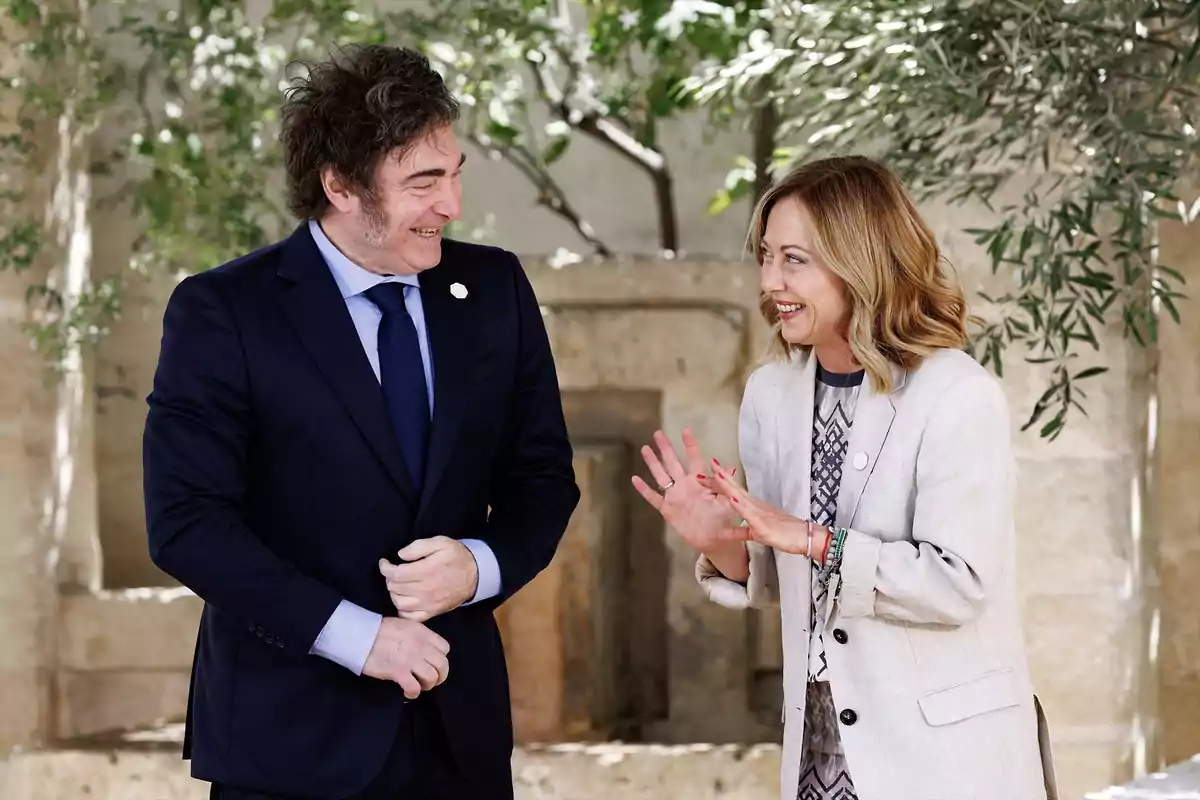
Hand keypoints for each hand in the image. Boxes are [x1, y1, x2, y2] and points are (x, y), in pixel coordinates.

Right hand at [362, 617, 450, 698]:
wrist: (360, 635)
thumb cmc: (379, 629)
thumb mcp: (405, 625)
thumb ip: (417, 636)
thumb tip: (423, 649)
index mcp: (422, 632)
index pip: (445, 648)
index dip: (440, 658)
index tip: (432, 663)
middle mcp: (420, 645)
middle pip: (442, 664)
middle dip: (439, 675)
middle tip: (430, 680)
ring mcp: (410, 659)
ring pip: (432, 677)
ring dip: (427, 685)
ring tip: (419, 685)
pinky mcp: (399, 671)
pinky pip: (414, 687)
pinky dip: (413, 693)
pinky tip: (407, 692)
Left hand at [378, 536, 478, 621]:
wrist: (476, 575)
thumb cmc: (456, 557)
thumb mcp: (441, 542)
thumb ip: (419, 546)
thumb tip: (400, 555)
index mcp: (426, 571)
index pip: (396, 574)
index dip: (385, 568)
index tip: (385, 563)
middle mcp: (425, 590)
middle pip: (395, 588)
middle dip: (389, 578)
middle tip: (393, 572)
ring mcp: (428, 604)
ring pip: (399, 603)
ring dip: (394, 593)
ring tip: (398, 585)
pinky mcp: (432, 612)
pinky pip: (410, 617)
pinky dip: (403, 610)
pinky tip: (405, 600)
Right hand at [631, 428, 741, 551]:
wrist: (713, 540)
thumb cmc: (723, 521)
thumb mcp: (728, 503)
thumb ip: (726, 487)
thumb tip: (731, 467)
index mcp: (700, 482)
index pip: (694, 459)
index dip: (690, 445)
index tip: (685, 430)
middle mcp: (685, 485)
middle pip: (673, 463)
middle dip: (665, 448)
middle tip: (658, 433)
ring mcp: (675, 496)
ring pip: (661, 476)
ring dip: (653, 463)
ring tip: (645, 449)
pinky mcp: (667, 509)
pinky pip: (654, 498)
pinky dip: (644, 489)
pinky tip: (635, 479)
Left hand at [705, 462, 831, 559]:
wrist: (805, 538)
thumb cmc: (786, 533)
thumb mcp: (761, 531)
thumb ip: (749, 528)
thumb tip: (739, 529)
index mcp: (753, 507)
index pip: (733, 491)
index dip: (720, 482)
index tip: (707, 473)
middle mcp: (755, 506)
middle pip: (734, 489)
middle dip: (719, 477)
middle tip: (708, 464)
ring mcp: (759, 514)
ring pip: (740, 497)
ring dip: (728, 485)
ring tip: (716, 473)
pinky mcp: (762, 525)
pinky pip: (749, 514)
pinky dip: (740, 505)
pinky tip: (732, 497)